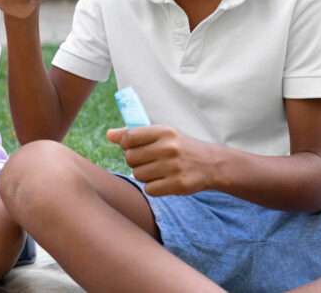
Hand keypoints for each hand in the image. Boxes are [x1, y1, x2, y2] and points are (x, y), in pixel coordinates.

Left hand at [107, 125, 221, 196]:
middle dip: (135, 161)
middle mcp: (168, 148)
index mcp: (164, 131)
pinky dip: (153, 187)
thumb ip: (135, 134)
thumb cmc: (180, 147)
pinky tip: (163, 180)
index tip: (132, 146)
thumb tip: (109, 135)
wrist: (212, 164)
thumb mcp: (163, 134)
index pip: (129, 137)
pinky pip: (149, 189)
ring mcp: (173, 167)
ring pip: (138, 175)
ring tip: (157, 170)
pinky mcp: (177, 184)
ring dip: (144, 175)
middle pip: (130, 158)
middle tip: (147, 160)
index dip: (125, 144)